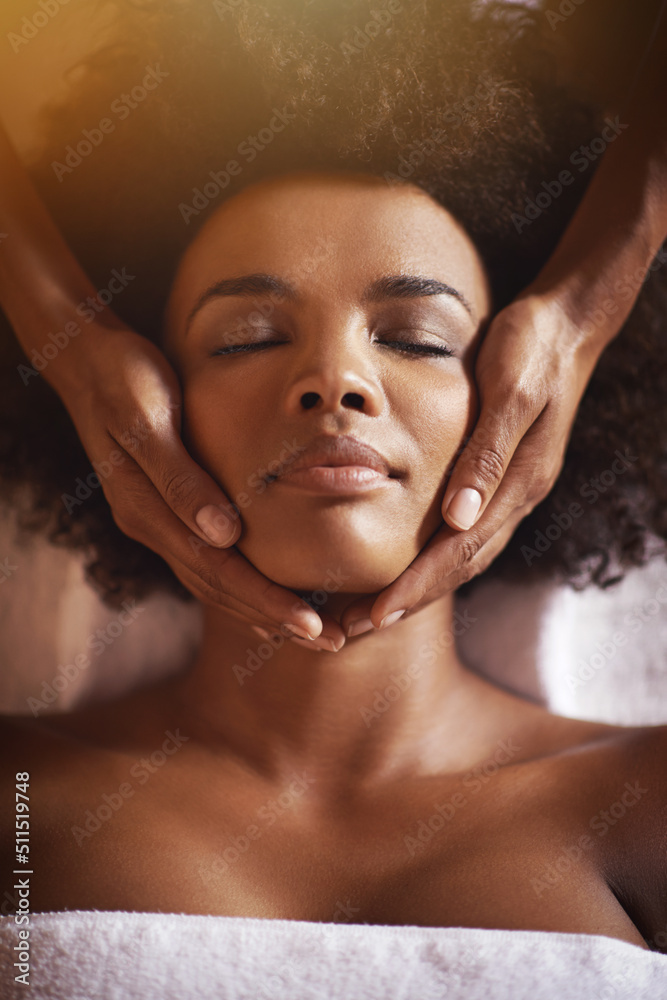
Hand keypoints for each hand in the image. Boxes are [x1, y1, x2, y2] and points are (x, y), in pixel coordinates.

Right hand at [46, 321, 344, 647]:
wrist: (89, 360)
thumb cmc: (124, 379)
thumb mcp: (148, 420)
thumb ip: (181, 479)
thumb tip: (225, 535)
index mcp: (148, 511)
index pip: (218, 572)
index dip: (265, 601)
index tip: (312, 625)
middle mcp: (151, 526)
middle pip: (218, 589)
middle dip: (273, 619)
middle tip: (328, 642)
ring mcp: (156, 521)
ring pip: (212, 582)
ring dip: (260, 610)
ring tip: (308, 631)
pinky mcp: (165, 510)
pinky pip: (206, 561)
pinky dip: (239, 585)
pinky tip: (264, 595)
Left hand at [340, 293, 601, 632]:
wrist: (568, 322)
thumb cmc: (533, 347)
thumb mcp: (510, 390)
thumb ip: (487, 454)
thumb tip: (458, 517)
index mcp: (520, 482)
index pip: (461, 551)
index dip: (418, 585)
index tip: (377, 614)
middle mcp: (518, 496)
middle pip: (461, 566)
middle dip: (410, 600)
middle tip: (356, 627)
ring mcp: (513, 490)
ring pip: (465, 555)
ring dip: (420, 586)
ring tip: (373, 610)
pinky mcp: (504, 478)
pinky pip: (467, 532)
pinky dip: (435, 557)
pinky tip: (408, 563)